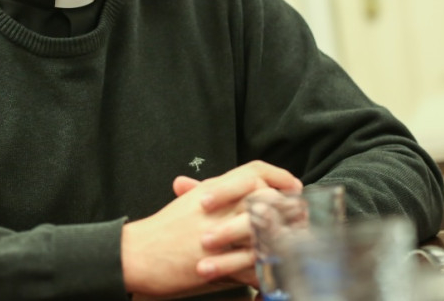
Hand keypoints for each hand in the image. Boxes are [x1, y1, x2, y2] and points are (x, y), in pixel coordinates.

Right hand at [121, 161, 300, 296]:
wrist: (137, 254)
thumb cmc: (163, 230)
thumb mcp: (190, 202)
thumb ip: (218, 193)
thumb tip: (247, 190)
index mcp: (214, 190)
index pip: (254, 172)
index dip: (279, 177)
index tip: (295, 188)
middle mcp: (219, 208)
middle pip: (267, 199)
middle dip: (291, 209)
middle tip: (305, 217)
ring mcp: (219, 235)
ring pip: (265, 233)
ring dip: (286, 239)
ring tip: (300, 243)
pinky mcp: (217, 263)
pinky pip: (253, 266)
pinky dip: (269, 270)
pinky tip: (280, 271)